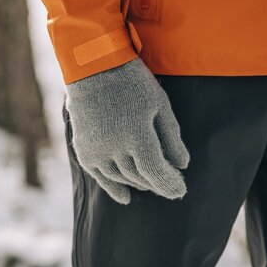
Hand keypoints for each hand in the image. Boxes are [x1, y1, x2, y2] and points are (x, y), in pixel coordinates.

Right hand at [66, 58, 189, 204]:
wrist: (92, 68)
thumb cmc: (132, 82)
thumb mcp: (160, 104)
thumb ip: (171, 136)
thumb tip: (182, 165)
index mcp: (137, 135)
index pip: (156, 172)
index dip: (170, 184)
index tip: (180, 190)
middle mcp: (115, 148)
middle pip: (140, 177)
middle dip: (157, 183)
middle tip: (170, 184)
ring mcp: (97, 150)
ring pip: (122, 178)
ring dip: (139, 183)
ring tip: (150, 184)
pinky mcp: (84, 150)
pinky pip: (100, 176)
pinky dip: (113, 188)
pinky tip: (125, 198)